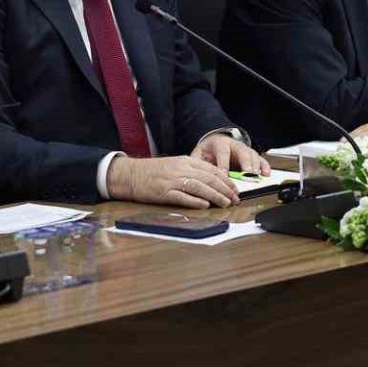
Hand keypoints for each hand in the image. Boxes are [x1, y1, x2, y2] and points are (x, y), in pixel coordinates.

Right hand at [107, 154, 239, 208]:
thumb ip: (194, 170)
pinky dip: (195, 201)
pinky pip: (182, 197)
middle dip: (225, 189)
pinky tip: (205, 205)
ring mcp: (172, 181)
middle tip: (235, 199)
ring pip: (199, 187)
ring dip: (215, 196)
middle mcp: (181, 169)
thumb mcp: (176, 165)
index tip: (235, 189)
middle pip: (208, 178)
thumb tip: (214, 179)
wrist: (131, 174)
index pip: (211, 170)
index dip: (226, 180)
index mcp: (186, 161)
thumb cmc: (155, 171)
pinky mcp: (164, 193)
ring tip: (225, 203)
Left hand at [191, 132, 271, 176]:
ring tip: (257, 177)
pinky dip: (264, 166)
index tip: (224, 176)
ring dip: (256, 167)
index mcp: (220, 143)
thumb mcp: (198, 154)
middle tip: (247, 177)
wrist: (215, 141)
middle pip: (242, 154)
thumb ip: (198, 164)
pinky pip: (260, 159)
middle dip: (245, 166)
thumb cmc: (207, 151)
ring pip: (253, 156)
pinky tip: (266, 174)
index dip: (224, 165)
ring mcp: (244, 149)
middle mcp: (235, 145)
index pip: (223, 153)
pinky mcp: (251, 155)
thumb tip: (196, 175)